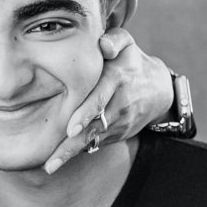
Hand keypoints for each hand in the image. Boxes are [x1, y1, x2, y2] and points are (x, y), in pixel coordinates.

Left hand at [44, 27, 173, 173]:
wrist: (157, 89)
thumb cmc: (130, 61)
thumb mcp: (126, 43)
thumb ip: (114, 39)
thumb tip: (103, 46)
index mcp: (118, 78)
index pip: (101, 97)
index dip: (86, 113)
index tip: (70, 128)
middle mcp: (120, 103)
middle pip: (95, 125)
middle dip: (74, 142)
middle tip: (54, 158)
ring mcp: (119, 122)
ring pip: (93, 139)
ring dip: (71, 154)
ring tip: (50, 167)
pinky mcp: (116, 134)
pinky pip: (95, 144)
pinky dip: (78, 152)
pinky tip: (57, 160)